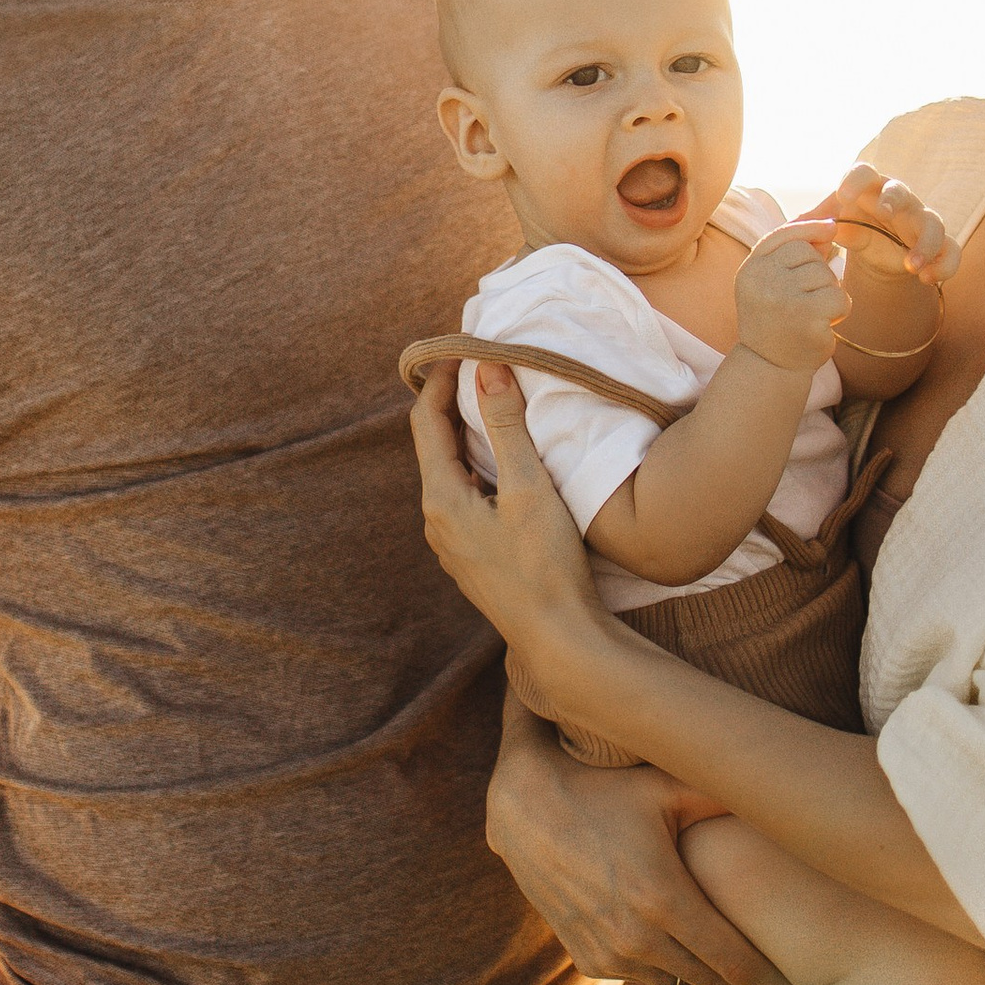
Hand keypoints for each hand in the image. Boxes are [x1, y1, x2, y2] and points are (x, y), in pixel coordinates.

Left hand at [409, 359, 601, 675]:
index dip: (441, 380)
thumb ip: (506, 425)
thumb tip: (486, 367)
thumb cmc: (545, 564)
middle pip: (434, 446)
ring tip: (491, 403)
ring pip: (450, 472)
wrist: (558, 637)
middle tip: (476, 366)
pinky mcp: (473, 555)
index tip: (462, 348)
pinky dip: (477, 464)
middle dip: (451, 403)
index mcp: (441, 499)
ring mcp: (453, 542)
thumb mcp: (530, 487)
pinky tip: (503, 463)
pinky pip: (464, 496)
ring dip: (466, 435)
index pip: (427, 422)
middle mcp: (436, 521)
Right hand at [487, 699, 783, 984]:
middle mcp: (636, 939)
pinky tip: (669, 938)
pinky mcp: (586, 961)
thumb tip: (784, 793)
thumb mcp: (667, 787)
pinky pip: (640, 980)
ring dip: (696, 973)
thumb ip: (725, 796)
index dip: (765, 971)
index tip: (786, 967)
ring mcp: (608, 955)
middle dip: (736, 976)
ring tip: (714, 945)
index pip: (734, 964)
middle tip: (758, 958)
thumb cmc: (603, 790)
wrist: (523, 809)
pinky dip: (659, 967)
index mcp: (665, 901)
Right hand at [733, 222, 850, 375]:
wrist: (770, 366)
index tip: (830, 228)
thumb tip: (828, 224)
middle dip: (818, 272)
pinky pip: (839, 297)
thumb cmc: (777, 320)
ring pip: (826, 275)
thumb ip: (794, 254)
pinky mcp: (806, 316)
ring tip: (813, 313)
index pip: (783, 235)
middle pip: (808, 253)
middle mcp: (762, 280)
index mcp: (751, 269)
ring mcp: (783, 298)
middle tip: (807, 299)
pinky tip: (825, 324)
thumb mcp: (773, 284)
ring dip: (829, 292)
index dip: (810, 228)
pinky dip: (840, 310)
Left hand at [805, 166, 961, 292]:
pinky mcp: (938, 244)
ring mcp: (920, 221)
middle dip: (895, 200)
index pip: (863, 172)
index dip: (855, 179)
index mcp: (870, 188)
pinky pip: (951, 251)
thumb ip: (813, 225)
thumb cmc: (853, 226)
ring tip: (912, 265)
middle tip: (885, 212)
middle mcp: (898, 199)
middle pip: (901, 191)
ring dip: (925, 243)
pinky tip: (928, 279)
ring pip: (932, 223)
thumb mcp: (834, 225)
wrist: (878, 249)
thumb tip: (791, 229)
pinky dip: (945, 264)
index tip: (842, 193)